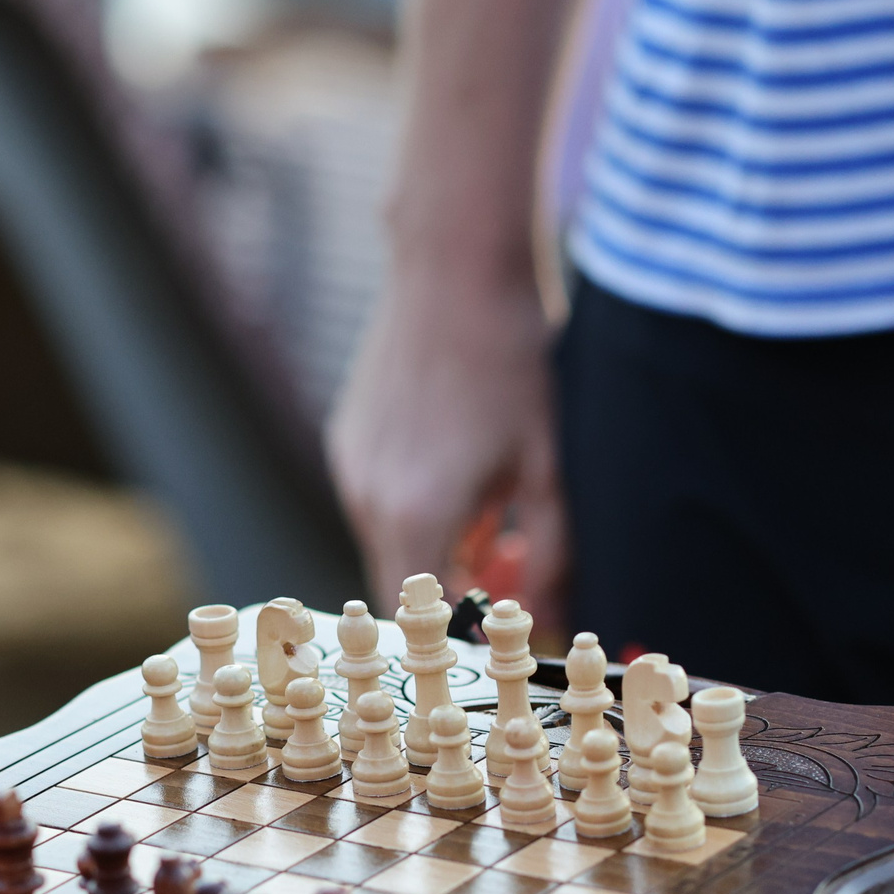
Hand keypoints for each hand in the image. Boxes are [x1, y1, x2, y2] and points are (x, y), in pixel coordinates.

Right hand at [326, 268, 569, 618]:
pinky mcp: (345, 439)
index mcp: (418, 513)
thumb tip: (545, 615)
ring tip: (489, 502)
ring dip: (435, 544)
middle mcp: (367, 498)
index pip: (427, 615)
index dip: (465, 628)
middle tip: (508, 559)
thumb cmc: (514, 362)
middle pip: (403, 584)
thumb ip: (549, 553)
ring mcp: (350, 466)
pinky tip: (455, 462)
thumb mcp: (547, 465)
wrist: (456, 266)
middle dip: (453, 588)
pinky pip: (376, 500)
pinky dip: (413, 505)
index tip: (505, 616)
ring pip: (388, 541)